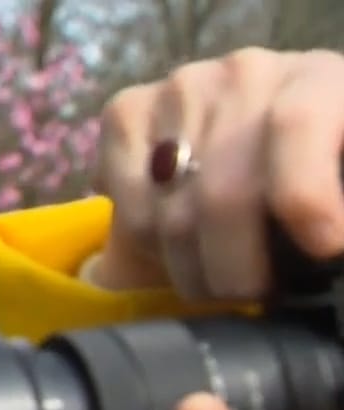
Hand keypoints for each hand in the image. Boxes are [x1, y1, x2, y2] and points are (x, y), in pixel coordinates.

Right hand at [93, 48, 343, 298]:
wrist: (252, 133)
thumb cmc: (307, 168)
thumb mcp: (338, 178)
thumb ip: (331, 199)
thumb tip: (321, 249)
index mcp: (318, 80)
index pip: (298, 125)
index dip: (305, 195)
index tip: (321, 249)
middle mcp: (245, 74)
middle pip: (223, 190)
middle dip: (236, 266)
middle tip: (250, 296)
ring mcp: (179, 90)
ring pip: (171, 213)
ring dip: (191, 267)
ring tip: (214, 280)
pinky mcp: (125, 112)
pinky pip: (130, 208)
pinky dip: (150, 246)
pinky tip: (175, 247)